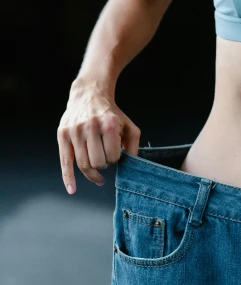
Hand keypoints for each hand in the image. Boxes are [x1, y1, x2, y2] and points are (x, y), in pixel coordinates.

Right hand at [57, 79, 140, 193]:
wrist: (89, 95)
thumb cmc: (110, 113)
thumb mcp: (128, 126)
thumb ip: (133, 147)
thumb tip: (130, 166)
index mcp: (109, 124)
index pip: (113, 157)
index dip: (115, 159)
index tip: (114, 152)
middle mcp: (91, 127)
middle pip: (97, 163)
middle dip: (103, 164)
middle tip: (104, 157)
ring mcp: (75, 131)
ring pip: (83, 164)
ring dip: (91, 171)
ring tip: (96, 168)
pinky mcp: (62, 134)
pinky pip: (65, 162)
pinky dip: (68, 179)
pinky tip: (73, 189)